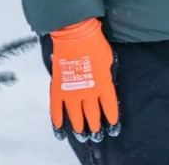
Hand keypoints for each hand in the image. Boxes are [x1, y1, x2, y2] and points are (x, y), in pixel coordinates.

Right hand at [45, 17, 120, 141]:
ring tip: (82, 135)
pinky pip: (56, 110)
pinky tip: (60, 131)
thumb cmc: (95, 43)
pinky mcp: (58, 89)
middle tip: (96, 134)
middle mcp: (88, 93)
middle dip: (95, 127)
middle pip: (93, 115)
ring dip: (79, 127)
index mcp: (104, 85)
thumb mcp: (109, 60)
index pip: (109, 108)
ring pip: (75, 116)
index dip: (111, 120)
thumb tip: (105, 83)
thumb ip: (106, 75)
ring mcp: (71, 92)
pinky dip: (57, 122)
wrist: (75, 33)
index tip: (112, 128)